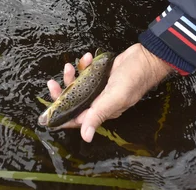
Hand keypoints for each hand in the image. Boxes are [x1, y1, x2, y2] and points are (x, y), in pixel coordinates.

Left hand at [47, 43, 173, 141]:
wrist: (147, 57)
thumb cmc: (134, 78)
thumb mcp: (115, 97)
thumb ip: (98, 115)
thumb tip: (86, 137)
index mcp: (102, 110)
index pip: (76, 118)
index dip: (61, 114)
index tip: (48, 108)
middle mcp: (99, 100)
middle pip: (73, 100)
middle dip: (62, 92)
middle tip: (53, 82)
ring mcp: (100, 87)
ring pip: (78, 85)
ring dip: (72, 75)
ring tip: (71, 65)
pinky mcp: (101, 74)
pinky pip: (86, 72)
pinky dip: (83, 65)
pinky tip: (87, 58)